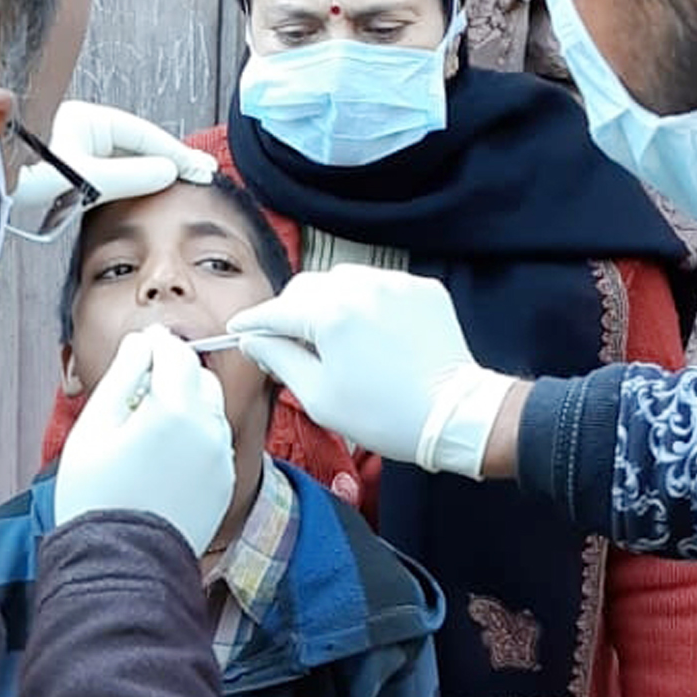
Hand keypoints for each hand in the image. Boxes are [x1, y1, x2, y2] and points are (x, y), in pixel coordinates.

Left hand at [14, 101, 215, 220]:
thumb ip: (130, 175)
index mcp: (86, 119)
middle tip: (201, 172)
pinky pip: (114, 169)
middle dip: (170, 158)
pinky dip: (136, 178)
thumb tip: (167, 172)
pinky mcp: (73, 165)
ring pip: (128, 157)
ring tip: (184, 180)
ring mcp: (78, 146)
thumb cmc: (24, 179)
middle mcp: (83, 127)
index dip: (174, 152)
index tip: (198, 168)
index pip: (143, 134)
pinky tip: (153, 187)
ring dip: (155, 169)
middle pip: (138, 144)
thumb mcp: (86, 177)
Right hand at [54, 326, 234, 556]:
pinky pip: (213, 442)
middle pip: (198, 378)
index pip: (175, 353)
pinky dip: (194, 436)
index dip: (155, 344)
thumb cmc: (96, 497)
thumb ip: (123, 375)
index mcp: (175, 409)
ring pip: (209, 409)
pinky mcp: (225, 483)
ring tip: (145, 428)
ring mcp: (221, 458)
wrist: (121, 563)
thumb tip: (141, 343)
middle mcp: (209, 429)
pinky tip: (161, 456)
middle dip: (172, 374)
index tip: (139, 347)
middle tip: (136, 391)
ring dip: (184, 404)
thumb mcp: (94, 427)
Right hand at [227, 267, 516, 476]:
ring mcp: (395, 283)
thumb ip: (280, 359)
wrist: (455, 416)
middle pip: (306, 288)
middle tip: (289, 342)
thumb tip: (255, 340)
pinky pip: (379, 285)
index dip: (253, 323)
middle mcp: (361, 288)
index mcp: (330, 315)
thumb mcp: (319, 397)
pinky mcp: (421, 288)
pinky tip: (371, 333)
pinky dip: (366, 303)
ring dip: (328, 303)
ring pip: (342, 281)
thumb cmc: (385, 415)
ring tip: (334, 338)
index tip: (240, 330)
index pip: (276, 311)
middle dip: (291, 312)